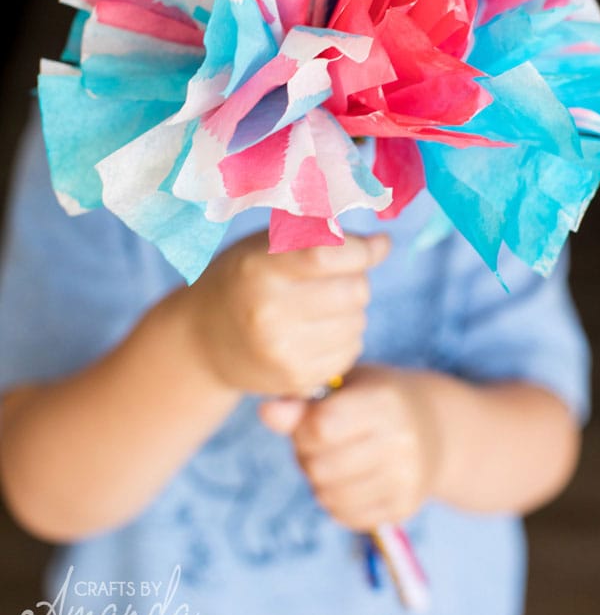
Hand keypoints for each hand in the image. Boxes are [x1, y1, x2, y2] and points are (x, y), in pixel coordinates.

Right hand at [181, 232, 389, 397]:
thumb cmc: (244, 278)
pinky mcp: (295, 379)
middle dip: (355, 280)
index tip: (375, 246)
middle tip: (332, 280)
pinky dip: (344, 338)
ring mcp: (281, 351)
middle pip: (353, 290)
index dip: (362, 249)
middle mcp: (268, 312)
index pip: (329, 253)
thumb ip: (322, 235)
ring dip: (351, 311)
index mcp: (259, 267)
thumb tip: (383, 245)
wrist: (202, 341)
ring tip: (319, 306)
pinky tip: (317, 331)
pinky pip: (350, 352)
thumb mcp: (267, 243)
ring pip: (358, 322)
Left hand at [259, 364, 440, 530]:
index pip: (321, 427)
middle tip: (322, 442)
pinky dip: (336, 502)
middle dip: (308, 456)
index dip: (303, 427)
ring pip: (328, 496)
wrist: (434, 429)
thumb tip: (265, 412)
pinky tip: (349, 480)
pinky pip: (345, 517)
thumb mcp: (344, 387)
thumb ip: (304, 402)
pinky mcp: (404, 507)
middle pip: (320, 467)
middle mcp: (401, 441)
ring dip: (319, 481)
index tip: (311, 418)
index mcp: (384, 401)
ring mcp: (406, 478)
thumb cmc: (375, 399)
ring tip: (335, 459)